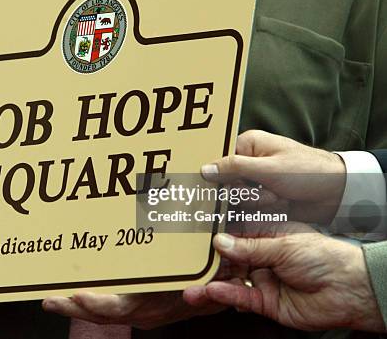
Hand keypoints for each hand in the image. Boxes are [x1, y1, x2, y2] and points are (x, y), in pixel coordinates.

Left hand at [42, 291, 224, 329]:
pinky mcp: (135, 308)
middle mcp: (142, 312)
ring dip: (73, 307)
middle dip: (72, 307)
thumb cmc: (207, 281)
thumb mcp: (204, 282)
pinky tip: (72, 295)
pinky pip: (106, 309)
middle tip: (49, 299)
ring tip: (51, 299)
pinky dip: (86, 304)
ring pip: (99, 313)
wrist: (218, 291)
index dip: (97, 304)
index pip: (119, 307)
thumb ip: (197, 289)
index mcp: (154, 304)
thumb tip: (189, 292)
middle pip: (100, 313)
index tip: (78, 295)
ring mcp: (136, 311)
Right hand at [201, 130, 345, 223]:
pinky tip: (281, 204)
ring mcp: (256, 182)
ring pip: (239, 200)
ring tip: (280, 197)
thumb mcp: (269, 168)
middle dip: (247, 193)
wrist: (338, 192)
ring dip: (259, 203)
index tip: (223, 189)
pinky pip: (251, 210)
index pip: (219, 162)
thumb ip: (234, 168)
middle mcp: (249, 163)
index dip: (220, 178)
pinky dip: (265, 210)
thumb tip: (204, 169)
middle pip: (227, 184)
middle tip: (269, 191)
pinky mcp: (263, 199)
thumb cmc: (308, 171)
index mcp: (248, 145)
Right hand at [204, 229, 383, 331]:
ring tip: (189, 285)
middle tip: (183, 262)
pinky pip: (240, 297)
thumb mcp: (283, 244)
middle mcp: (263, 256)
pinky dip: (225, 295)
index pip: (236, 232)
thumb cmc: (325, 257)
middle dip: (208, 262)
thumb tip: (219, 241)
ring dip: (210, 282)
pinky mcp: (265, 301)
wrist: (350, 290)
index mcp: (269, 234)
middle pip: (229, 258)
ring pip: (230, 280)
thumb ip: (249, 246)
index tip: (193, 233)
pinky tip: (210, 291)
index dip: (215, 233)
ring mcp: (263, 279)